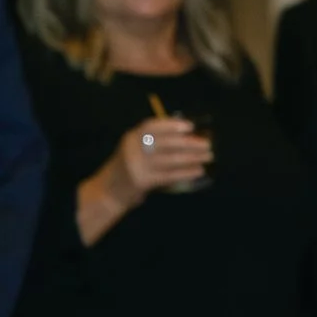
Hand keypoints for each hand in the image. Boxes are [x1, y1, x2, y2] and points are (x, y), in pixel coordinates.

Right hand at [86, 116, 214, 224]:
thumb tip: (189, 138)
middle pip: (165, 143)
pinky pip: (169, 175)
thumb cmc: (129, 168)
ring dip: (192, 158)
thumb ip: (155, 143)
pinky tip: (198, 171)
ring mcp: (136, 166)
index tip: (190, 126)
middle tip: (207, 144)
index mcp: (131, 137)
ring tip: (208, 157)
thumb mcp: (136, 150)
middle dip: (189, 143)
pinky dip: (186, 173)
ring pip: (170, 159)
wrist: (109, 192)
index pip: (151, 126)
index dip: (172, 125)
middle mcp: (132, 149)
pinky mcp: (141, 181)